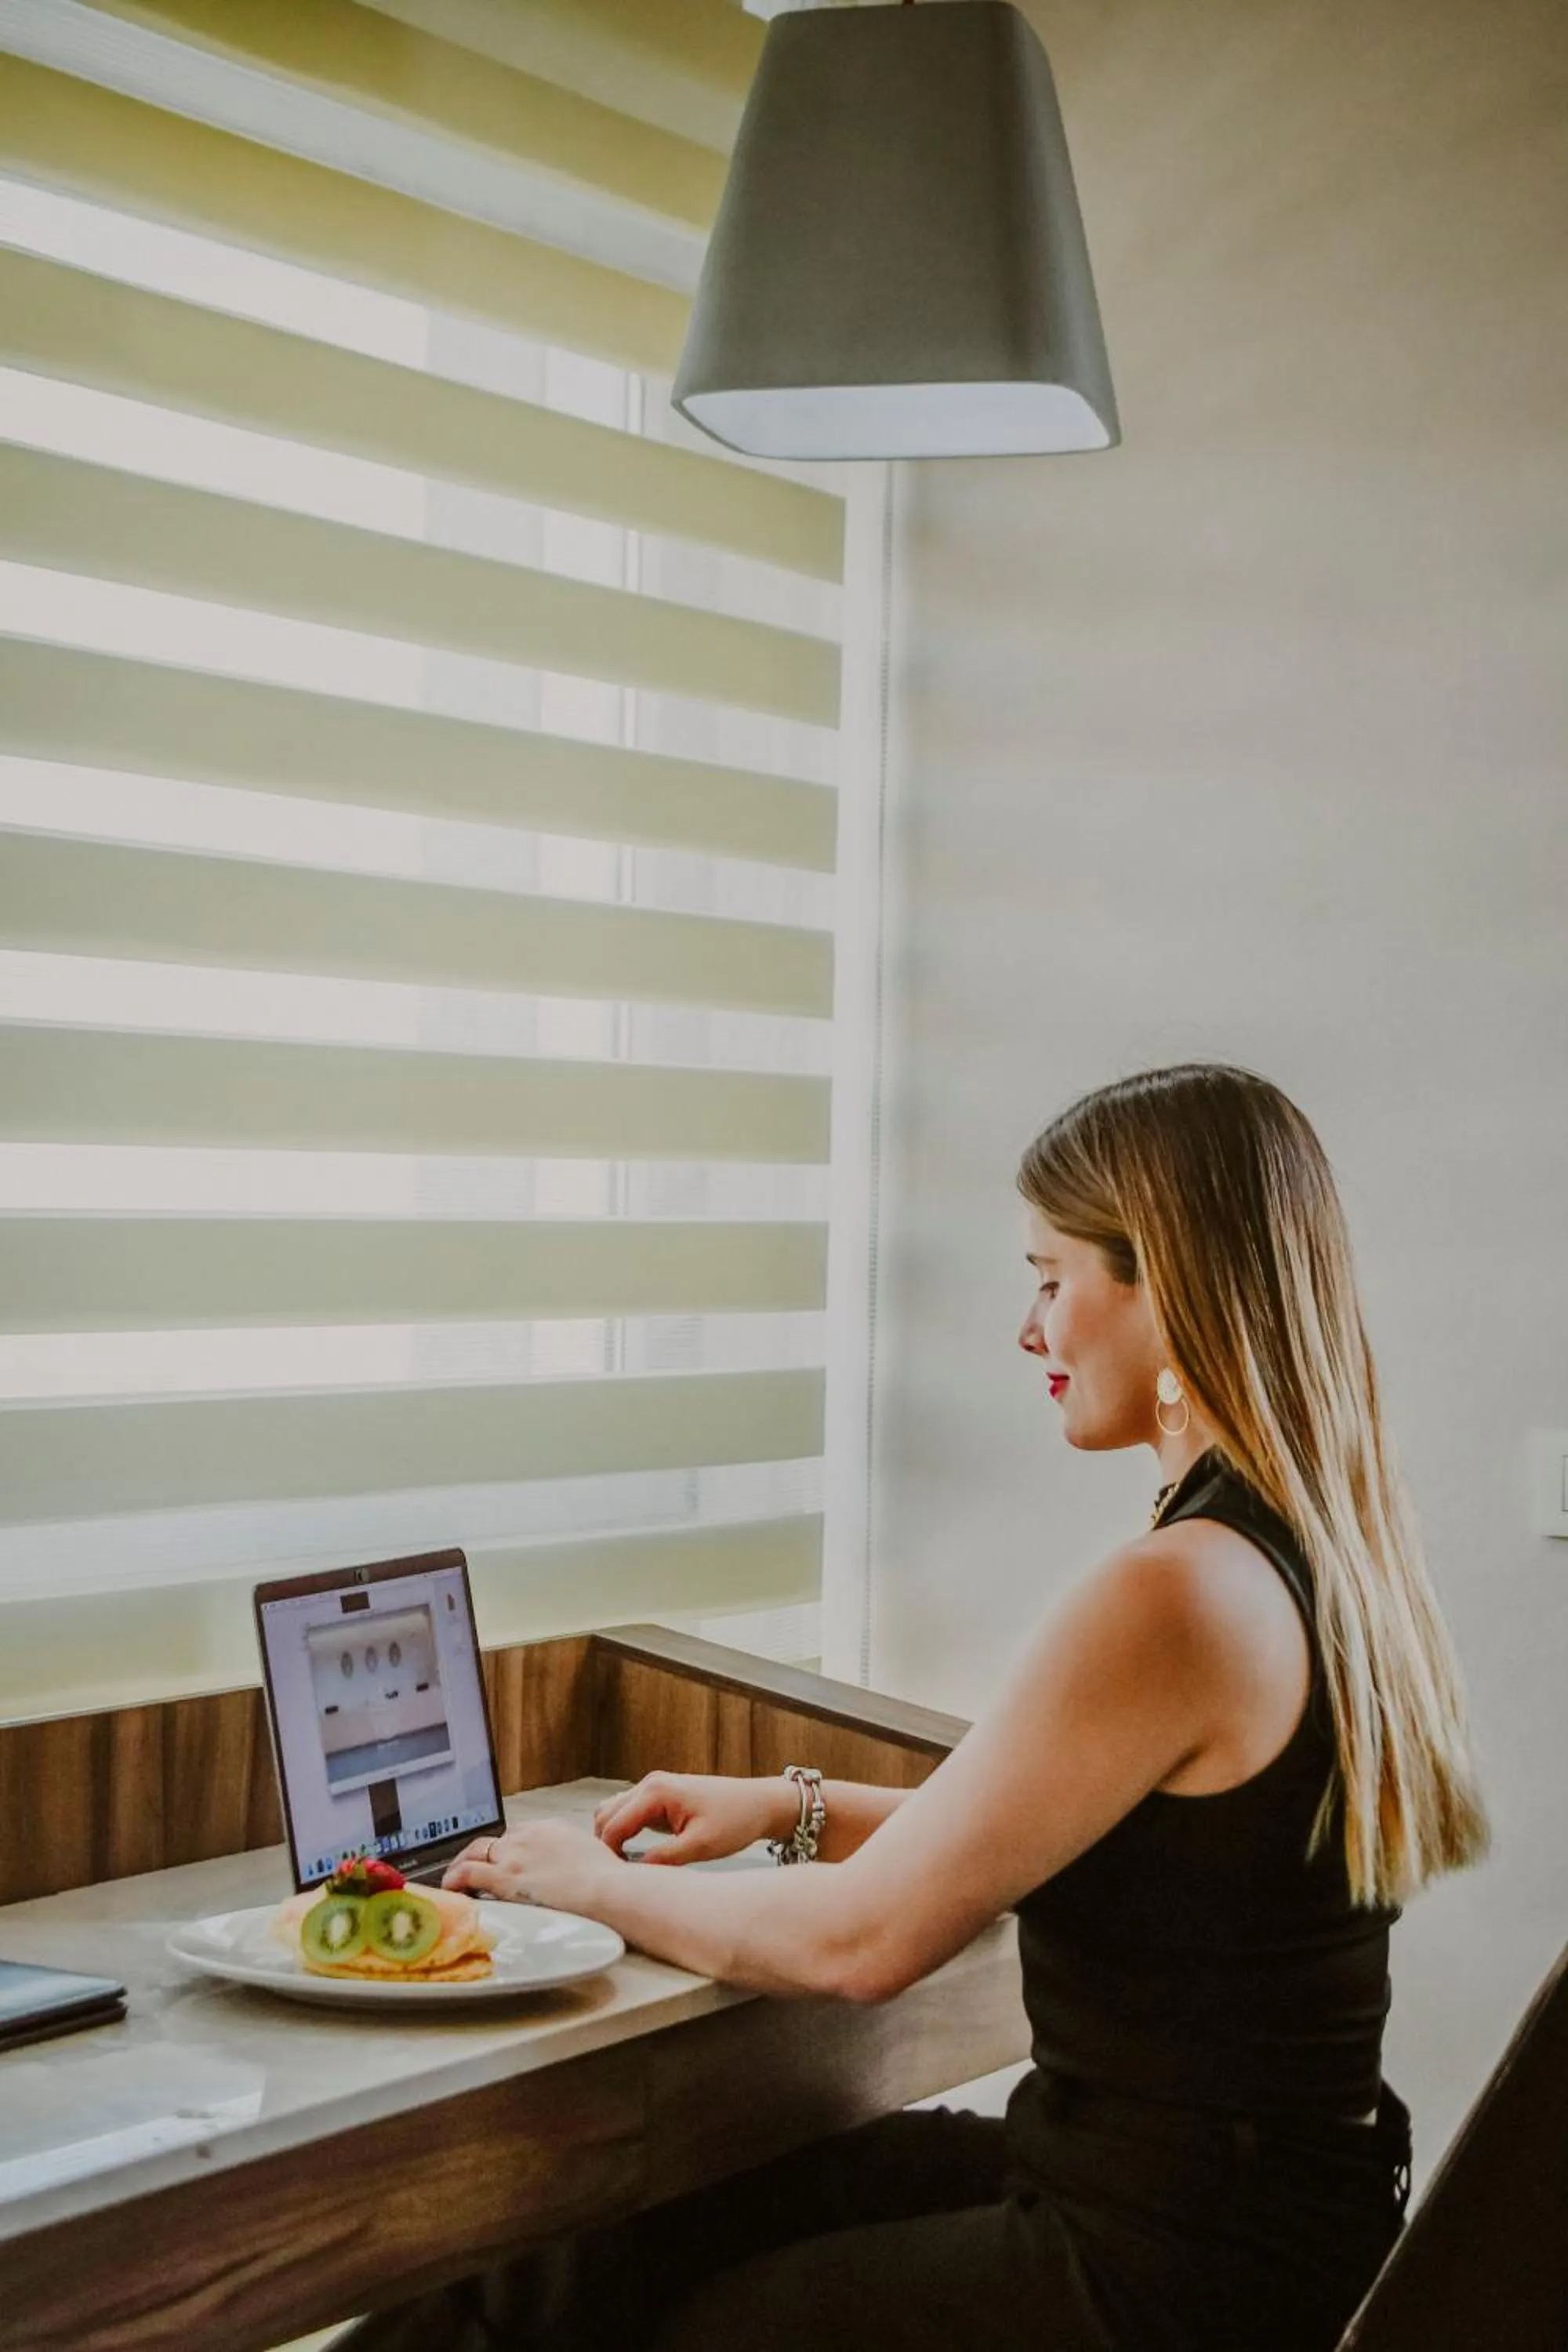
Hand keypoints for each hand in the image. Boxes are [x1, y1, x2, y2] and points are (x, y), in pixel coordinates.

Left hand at [442, 1818, 617, 1913]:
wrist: (607, 1890)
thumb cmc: (609, 1881)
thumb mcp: (593, 1856)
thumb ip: (575, 1859)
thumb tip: (576, 1873)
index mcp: (552, 1828)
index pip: (519, 1833)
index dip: (508, 1848)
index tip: (504, 1861)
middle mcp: (529, 1836)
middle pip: (495, 1841)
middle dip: (483, 1853)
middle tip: (475, 1869)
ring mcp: (515, 1855)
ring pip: (476, 1852)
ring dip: (463, 1863)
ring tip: (456, 1878)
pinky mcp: (505, 1877)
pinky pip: (468, 1873)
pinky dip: (455, 1878)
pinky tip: (450, 1888)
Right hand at [593, 1772, 791, 1864]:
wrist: (760, 1803)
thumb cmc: (735, 1820)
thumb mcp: (700, 1846)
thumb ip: (663, 1859)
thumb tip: (632, 1875)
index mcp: (656, 1792)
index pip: (613, 1826)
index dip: (609, 1856)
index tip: (616, 1882)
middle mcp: (649, 1783)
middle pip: (605, 1816)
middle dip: (606, 1845)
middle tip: (618, 1877)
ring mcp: (653, 1787)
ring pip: (613, 1812)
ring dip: (613, 1837)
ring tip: (625, 1867)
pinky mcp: (660, 1796)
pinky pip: (629, 1812)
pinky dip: (625, 1831)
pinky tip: (635, 1855)